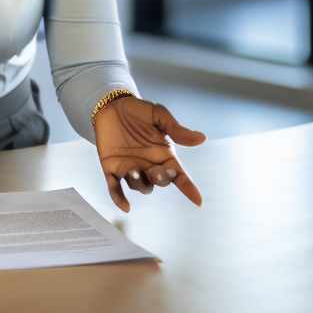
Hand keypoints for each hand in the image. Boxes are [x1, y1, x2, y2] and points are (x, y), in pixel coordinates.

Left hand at [93, 96, 205, 212]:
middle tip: (157, 171)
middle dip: (160, 179)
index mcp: (163, 154)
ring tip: (134, 170)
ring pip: (139, 186)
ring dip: (139, 182)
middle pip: (159, 182)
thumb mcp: (159, 116)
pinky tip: (125, 207)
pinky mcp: (112, 169)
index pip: (179, 174)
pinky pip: (116, 188)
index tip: (198, 200)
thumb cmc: (137, 110)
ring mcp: (130, 168)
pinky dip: (119, 198)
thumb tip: (202, 138)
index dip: (188, 188)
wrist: (111, 105)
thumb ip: (177, 129)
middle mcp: (148, 165)